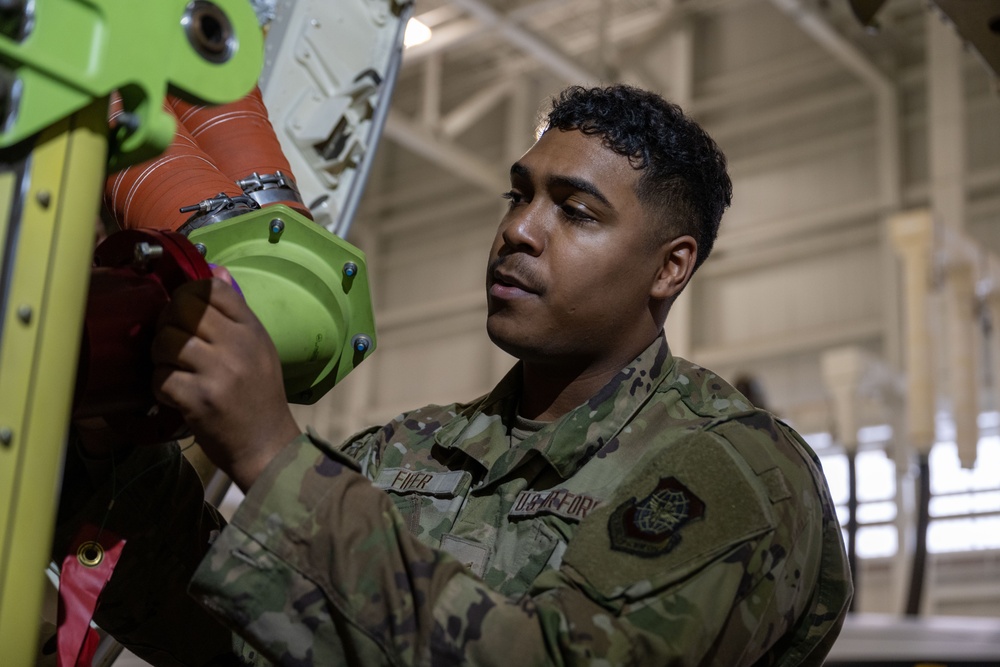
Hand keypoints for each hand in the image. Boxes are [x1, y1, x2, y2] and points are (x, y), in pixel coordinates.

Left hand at [151, 268, 300, 490]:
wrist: (266, 445)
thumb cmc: (259, 396)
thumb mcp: (258, 348)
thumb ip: (236, 312)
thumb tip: (215, 270)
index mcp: (252, 330)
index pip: (212, 288)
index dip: (187, 294)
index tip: (183, 313)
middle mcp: (238, 346)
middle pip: (182, 308)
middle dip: (167, 324)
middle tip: (171, 344)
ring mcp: (219, 372)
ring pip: (165, 342)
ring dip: (159, 357)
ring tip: (172, 370)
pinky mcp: (200, 399)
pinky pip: (161, 378)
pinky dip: (160, 387)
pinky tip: (174, 394)